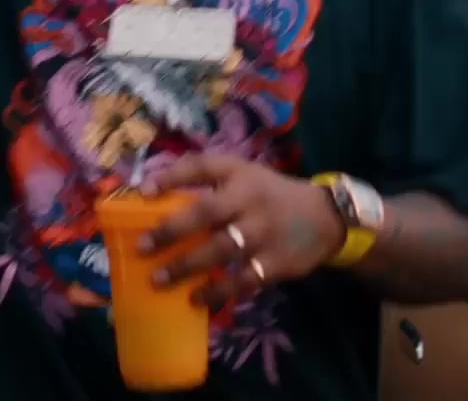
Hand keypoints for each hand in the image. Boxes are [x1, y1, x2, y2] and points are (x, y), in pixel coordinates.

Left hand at [139, 154, 346, 309]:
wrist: (325, 218)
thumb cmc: (270, 195)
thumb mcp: (244, 174)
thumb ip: (206, 178)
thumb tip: (151, 192)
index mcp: (240, 176)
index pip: (203, 167)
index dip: (173, 176)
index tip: (142, 191)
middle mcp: (251, 201)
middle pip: (206, 213)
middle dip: (171, 230)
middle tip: (142, 247)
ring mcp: (264, 233)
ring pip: (221, 251)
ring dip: (188, 267)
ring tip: (159, 281)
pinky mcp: (276, 263)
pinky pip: (243, 280)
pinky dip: (219, 292)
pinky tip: (197, 300)